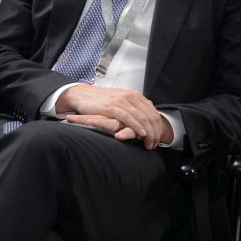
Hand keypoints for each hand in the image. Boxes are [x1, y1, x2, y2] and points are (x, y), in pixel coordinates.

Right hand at [56, 85, 172, 149]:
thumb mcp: (120, 101)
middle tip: (154, 144)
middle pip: (150, 116)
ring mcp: (121, 101)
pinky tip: (141, 134)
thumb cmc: (101, 101)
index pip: (153, 113)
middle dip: (155, 133)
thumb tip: (144, 119)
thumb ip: (133, 108)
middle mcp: (130, 96)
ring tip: (148, 144)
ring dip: (148, 133)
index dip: (158, 128)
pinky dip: (137, 126)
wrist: (83, 95)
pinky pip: (128, 117)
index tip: (157, 139)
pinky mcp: (111, 106)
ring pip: (142, 118)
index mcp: (135, 95)